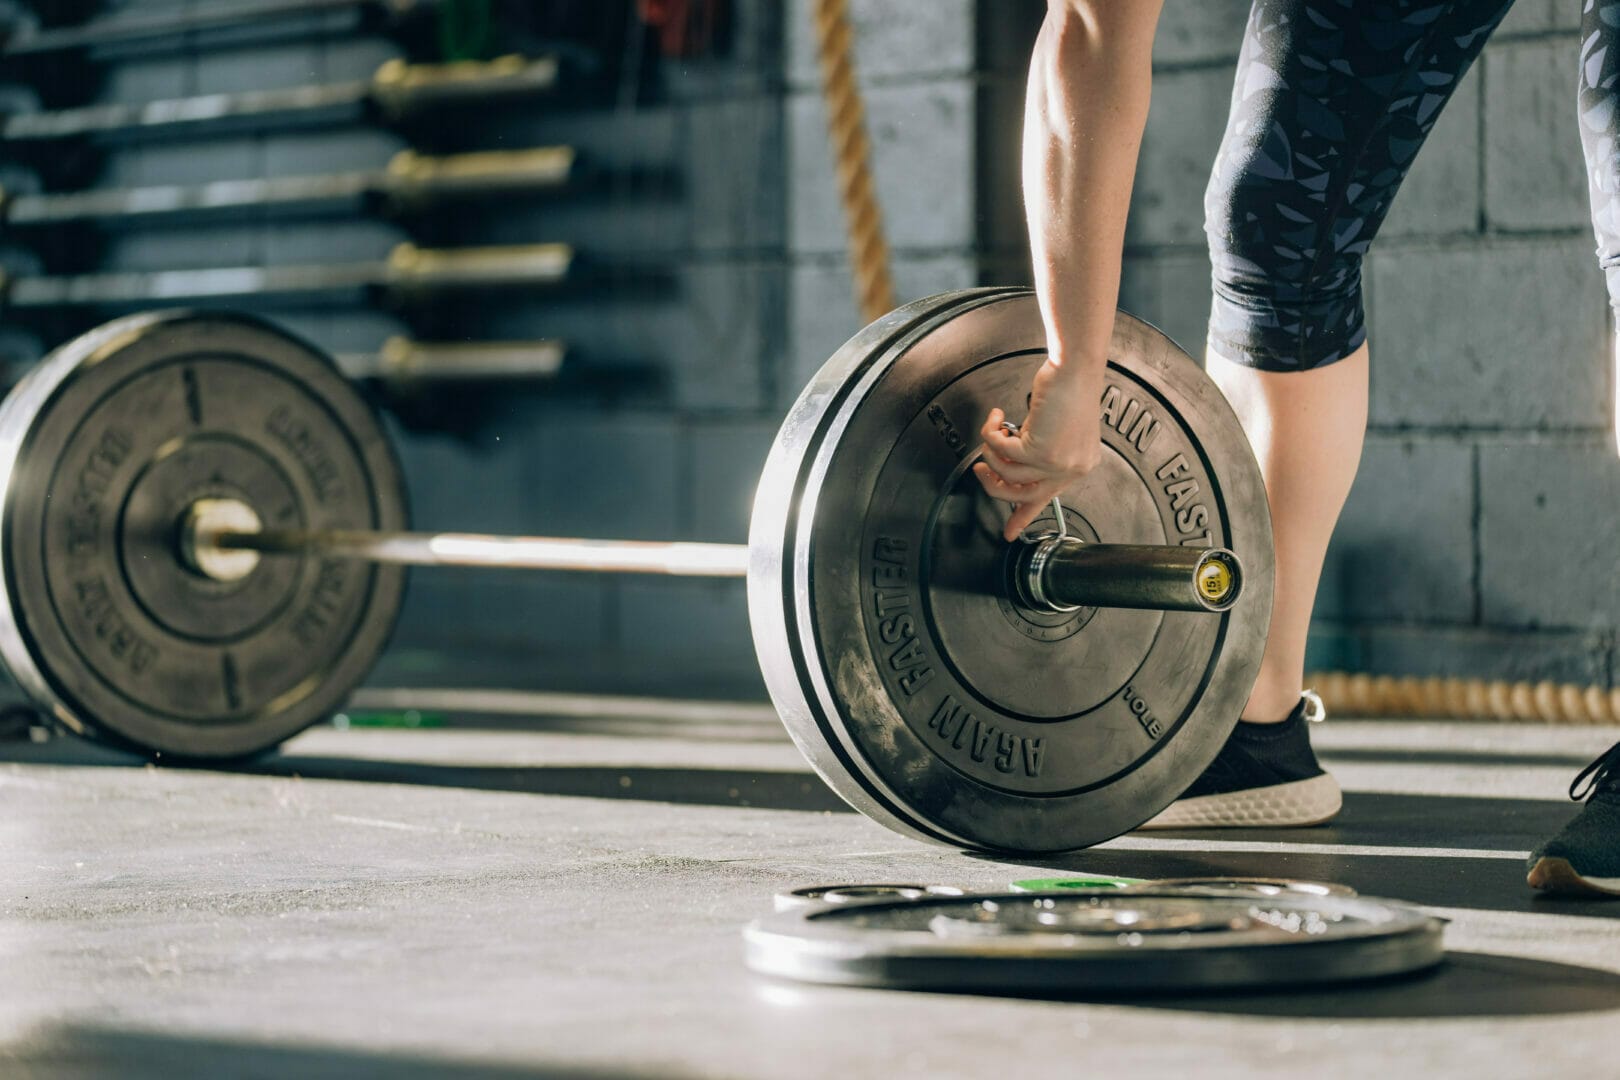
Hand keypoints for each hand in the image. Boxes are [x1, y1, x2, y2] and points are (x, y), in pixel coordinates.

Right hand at [972, 361, 1103, 541]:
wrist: (1075, 368)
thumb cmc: (1070, 387)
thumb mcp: (1058, 426)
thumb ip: (1042, 448)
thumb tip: (1015, 457)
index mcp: (1078, 465)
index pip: (1047, 498)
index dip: (1023, 516)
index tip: (1010, 531)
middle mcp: (1070, 468)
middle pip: (1021, 495)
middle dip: (993, 485)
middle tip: (981, 470)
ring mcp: (1056, 463)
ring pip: (1006, 474)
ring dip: (990, 453)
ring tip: (991, 432)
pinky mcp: (1040, 451)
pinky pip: (1000, 451)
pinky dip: (990, 433)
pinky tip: (996, 419)